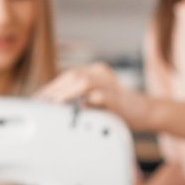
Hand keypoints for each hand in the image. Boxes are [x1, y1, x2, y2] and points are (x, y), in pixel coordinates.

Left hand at [37, 62, 151, 130]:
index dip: (51, 87)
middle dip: (54, 89)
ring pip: (83, 81)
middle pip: (72, 76)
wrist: (147, 112)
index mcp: (94, 72)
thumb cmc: (119, 109)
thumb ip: (78, 100)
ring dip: (65, 92)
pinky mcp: (118, 98)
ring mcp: (111, 84)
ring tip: (52, 104)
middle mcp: (101, 74)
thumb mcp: (95, 102)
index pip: (68, 76)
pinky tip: (76, 109)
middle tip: (40, 103)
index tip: (37, 99)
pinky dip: (86, 101)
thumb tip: (54, 107)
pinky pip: (101, 96)